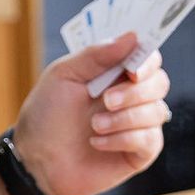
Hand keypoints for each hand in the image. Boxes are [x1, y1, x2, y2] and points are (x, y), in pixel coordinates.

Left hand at [11, 33, 169, 194]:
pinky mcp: (139, 152)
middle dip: (134, 92)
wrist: (34, 158)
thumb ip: (96, 55)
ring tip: (94, 125)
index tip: (133, 69)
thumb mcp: (63, 75)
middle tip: (107, 100)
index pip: (148, 58)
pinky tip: (96, 143)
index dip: (147, 61)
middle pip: (159, 82)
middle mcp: (130, 97)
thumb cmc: (46, 115)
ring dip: (124, 118)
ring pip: (157, 111)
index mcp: (114, 74)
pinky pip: (149, 140)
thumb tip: (133, 36)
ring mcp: (137, 124)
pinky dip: (122, 139)